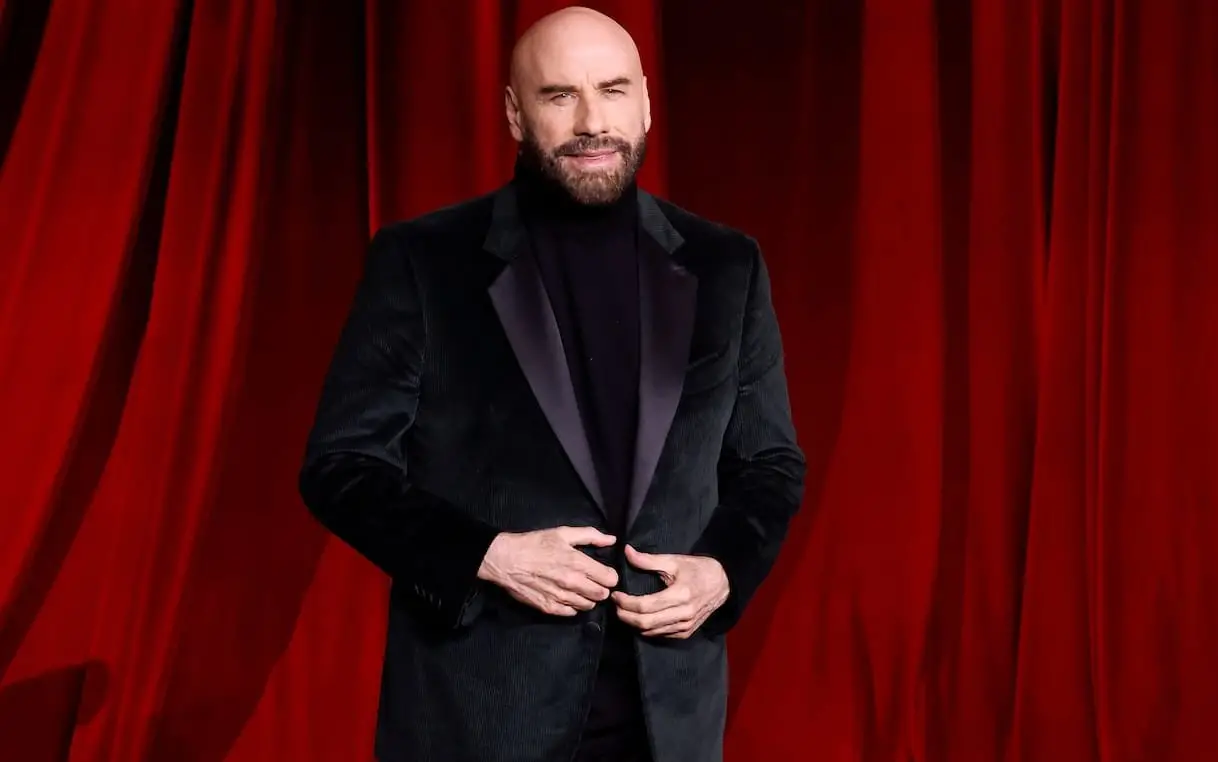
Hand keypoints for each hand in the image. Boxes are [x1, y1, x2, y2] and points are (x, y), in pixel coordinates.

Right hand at [477, 526, 619, 616]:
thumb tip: (611, 540)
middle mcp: (572, 582)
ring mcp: (560, 597)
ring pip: (588, 605)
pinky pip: (572, 613)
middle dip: (602, 588)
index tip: (604, 573)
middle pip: (602, 595)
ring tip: (580, 589)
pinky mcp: (549, 608)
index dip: (610, 576)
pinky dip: (573, 606)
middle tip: (594, 582)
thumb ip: (590, 535)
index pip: (609, 579)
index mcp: (577, 562)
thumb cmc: (534, 544)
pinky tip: (568, 596)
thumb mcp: (562, 533)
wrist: (506, 560)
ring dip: (588, 598)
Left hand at [611, 545, 729, 638]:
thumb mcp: (674, 560)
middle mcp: (684, 614)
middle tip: (616, 605)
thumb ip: (648, 560)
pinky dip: (647, 629)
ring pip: (651, 632)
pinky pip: (661, 635)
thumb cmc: (697, 569)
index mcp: (680, 595)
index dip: (626, 603)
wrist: (723, 584)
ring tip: (624, 611)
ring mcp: (686, 626)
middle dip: (625, 616)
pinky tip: (640, 619)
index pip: (645, 606)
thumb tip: (627, 552)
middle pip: (645, 623)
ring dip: (633, 624)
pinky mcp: (686, 632)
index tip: (615, 594)